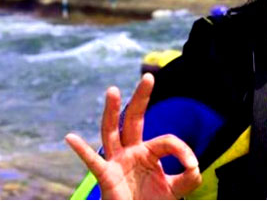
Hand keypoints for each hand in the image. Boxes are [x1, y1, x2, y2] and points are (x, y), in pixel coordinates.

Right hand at [65, 73, 201, 199]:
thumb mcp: (176, 188)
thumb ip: (189, 176)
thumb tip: (195, 166)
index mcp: (148, 151)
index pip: (167, 141)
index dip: (183, 151)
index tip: (193, 166)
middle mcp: (131, 151)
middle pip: (134, 119)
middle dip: (141, 98)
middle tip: (148, 77)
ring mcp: (117, 161)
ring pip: (112, 132)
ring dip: (112, 111)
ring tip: (113, 90)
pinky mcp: (106, 176)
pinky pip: (92, 162)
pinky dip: (81, 150)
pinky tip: (71, 137)